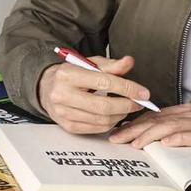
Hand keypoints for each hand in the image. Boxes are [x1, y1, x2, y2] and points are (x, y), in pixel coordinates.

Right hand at [37, 54, 151, 133]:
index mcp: (68, 75)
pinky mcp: (68, 126)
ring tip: (127, 107)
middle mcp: (63, 95)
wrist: (46, 87)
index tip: (143, 92)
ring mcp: (64, 113)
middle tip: (139, 102)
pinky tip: (115, 115)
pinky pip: (97, 128)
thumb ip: (110, 65)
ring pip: (102, 120)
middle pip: (103, 106)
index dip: (128, 88)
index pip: (104, 82)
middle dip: (127, 105)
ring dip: (121, 115)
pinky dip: (111, 123)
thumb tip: (129, 62)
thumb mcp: (88, 64)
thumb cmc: (70, 75)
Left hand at [109, 103, 190, 164]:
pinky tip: (169, 143)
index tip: (115, 134)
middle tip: (117, 139)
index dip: (132, 125)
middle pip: (159, 120)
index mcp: (185, 113)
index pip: (153, 117)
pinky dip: (183, 139)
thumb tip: (146, 141)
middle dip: (135, 130)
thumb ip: (174, 132)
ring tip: (137, 142)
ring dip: (153, 134)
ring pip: (175, 126)